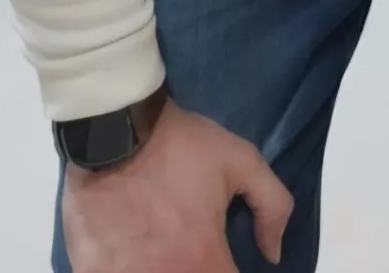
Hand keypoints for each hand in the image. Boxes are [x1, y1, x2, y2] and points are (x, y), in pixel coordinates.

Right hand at [62, 98, 292, 270]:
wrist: (115, 128)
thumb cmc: (179, 145)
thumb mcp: (241, 159)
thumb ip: (272, 206)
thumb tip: (273, 252)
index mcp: (205, 261)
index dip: (231, 271)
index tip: (225, 258)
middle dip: (198, 267)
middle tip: (194, 248)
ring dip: (161, 267)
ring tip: (162, 248)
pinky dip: (126, 268)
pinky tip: (131, 254)